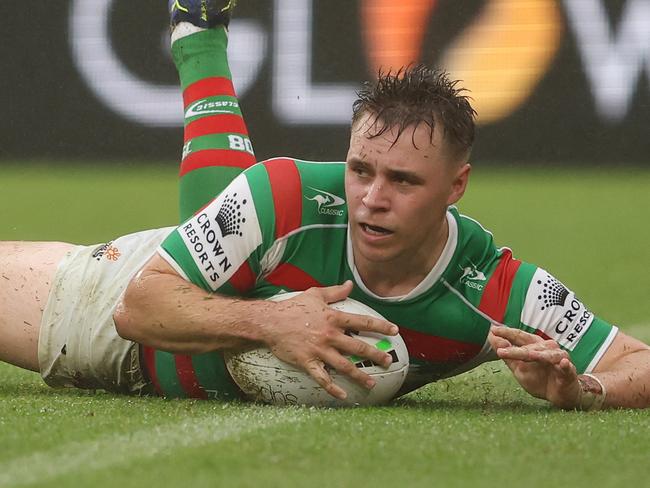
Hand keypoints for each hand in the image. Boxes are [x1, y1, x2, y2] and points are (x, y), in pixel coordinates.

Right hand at [262, 281, 398, 399]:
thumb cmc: (292, 307)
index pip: (362, 322)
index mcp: (333, 318)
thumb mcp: (315, 294)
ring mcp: (319, 350)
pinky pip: (323, 378)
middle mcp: (329, 335)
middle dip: (376, 354)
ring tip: (372, 383)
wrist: (270, 322)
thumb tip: (350, 284)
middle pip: (358, 346)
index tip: (395, 330)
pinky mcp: (308, 362)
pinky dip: (333, 389)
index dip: (380, 326)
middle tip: (388, 361)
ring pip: (344, 365)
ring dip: (360, 375)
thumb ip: (335, 291)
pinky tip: (343, 396)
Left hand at [487, 326, 580, 408]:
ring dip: (535, 355)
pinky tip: (563, 363)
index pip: (520, 336)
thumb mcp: (519, 368)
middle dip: (515, 349)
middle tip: (500, 351)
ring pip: (545, 355)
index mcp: (534, 346)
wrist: (560, 396)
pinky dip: (565, 366)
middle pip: (529, 346)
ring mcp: (559, 359)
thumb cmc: (539, 379)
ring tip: (524, 355)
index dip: (507, 333)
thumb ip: (507, 355)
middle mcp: (547, 348)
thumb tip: (492, 337)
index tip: (493, 330)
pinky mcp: (569, 372)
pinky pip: (567, 368)